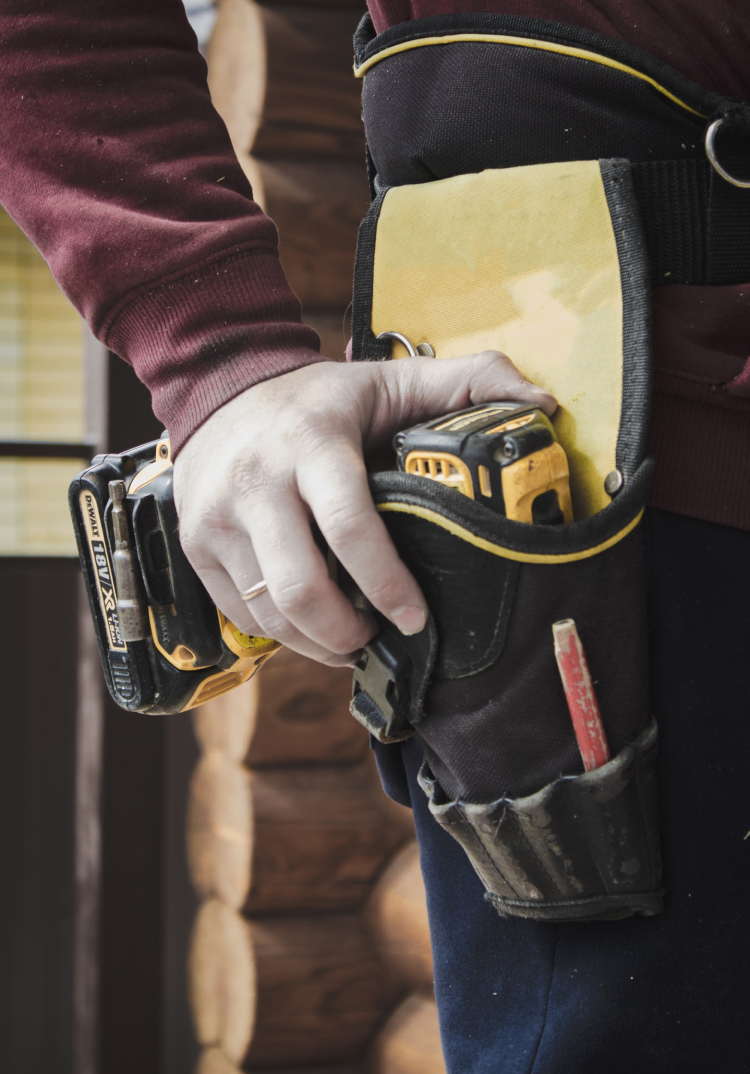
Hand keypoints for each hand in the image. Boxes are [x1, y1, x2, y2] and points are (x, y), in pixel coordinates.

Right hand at [173, 352, 555, 666]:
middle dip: (348, 633)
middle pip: (301, 590)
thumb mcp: (389, 379)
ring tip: (351, 639)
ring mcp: (218, 519)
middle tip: (380, 638)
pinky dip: (282, 635)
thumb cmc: (317, 398)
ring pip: (270, 614)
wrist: (219, 387)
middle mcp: (256, 483)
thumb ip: (466, 383)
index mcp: (312, 444)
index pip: (350, 527)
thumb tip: (540, 405)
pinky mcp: (196, 545)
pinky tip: (311, 626)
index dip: (389, 585)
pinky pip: (241, 615)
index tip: (416, 619)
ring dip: (317, 644)